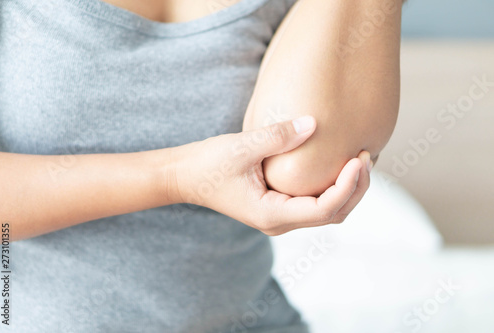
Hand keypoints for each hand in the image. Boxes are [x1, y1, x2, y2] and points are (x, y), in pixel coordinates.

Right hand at [173, 116, 371, 235]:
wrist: (186, 177)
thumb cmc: (208, 164)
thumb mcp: (242, 147)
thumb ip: (278, 136)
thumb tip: (314, 123)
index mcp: (272, 215)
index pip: (324, 209)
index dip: (347, 186)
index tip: (359, 159)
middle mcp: (280, 222)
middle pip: (333, 215)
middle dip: (355, 188)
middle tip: (367, 156)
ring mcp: (280, 217)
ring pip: (328, 211)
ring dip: (348, 189)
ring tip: (360, 159)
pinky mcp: (280, 206)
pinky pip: (316, 203)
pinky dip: (334, 187)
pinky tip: (340, 164)